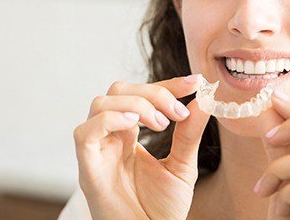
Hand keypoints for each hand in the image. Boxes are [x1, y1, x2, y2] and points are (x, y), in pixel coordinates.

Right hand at [73, 75, 210, 219]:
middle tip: (178, 112)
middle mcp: (110, 138)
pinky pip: (85, 132)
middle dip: (154, 92)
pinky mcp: (87, 169)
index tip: (195, 83)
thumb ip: (189, 134)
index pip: (142, 94)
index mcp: (130, 135)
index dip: (167, 84)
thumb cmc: (161, 210)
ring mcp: (97, 152)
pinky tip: (134, 126)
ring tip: (161, 124)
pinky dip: (109, 120)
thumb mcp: (183, 166)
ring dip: (136, 105)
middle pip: (119, 90)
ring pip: (101, 103)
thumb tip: (205, 100)